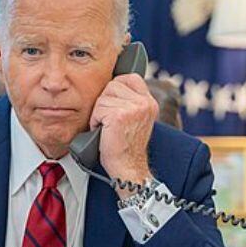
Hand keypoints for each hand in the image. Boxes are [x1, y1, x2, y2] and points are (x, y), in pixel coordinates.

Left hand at [89, 73, 158, 197]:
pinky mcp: (119, 115)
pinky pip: (98, 109)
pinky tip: (104, 132)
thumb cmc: (126, 147)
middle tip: (111, 121)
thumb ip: (131, 101)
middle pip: (113, 85)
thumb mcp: (135, 119)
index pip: (129, 78)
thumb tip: (114, 83)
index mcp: (150, 102)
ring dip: (100, 112)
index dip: (117, 89)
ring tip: (108, 128)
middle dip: (106, 102)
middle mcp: (145, 103)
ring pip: (103, 97)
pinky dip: (95, 121)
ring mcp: (134, 108)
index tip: (115, 105)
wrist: (128, 168)